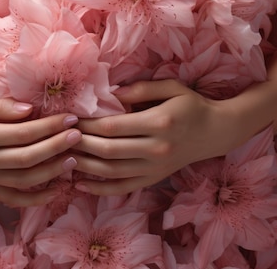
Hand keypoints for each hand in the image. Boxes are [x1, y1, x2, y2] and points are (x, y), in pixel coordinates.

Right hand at [0, 92, 81, 206]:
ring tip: (74, 157)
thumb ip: (0, 105)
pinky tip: (56, 189)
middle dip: (56, 146)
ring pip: (24, 180)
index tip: (70, 117)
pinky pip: (12, 198)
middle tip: (79, 134)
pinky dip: (36, 198)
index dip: (49, 127)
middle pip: (27, 158)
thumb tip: (31, 110)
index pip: (22, 133)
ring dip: (52, 171)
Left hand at [72, 80, 245, 195]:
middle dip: (80, 144)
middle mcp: (156, 148)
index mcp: (158, 123)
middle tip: (59, 137)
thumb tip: (111, 93)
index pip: (113, 126)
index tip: (69, 118)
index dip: (87, 124)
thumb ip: (141, 88)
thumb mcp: (171, 88)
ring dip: (84, 166)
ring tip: (62, 157)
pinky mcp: (154, 179)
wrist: (216, 131)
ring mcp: (156, 167)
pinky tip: (79, 185)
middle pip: (108, 150)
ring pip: (112, 171)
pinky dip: (99, 189)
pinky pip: (123, 188)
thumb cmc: (191, 105)